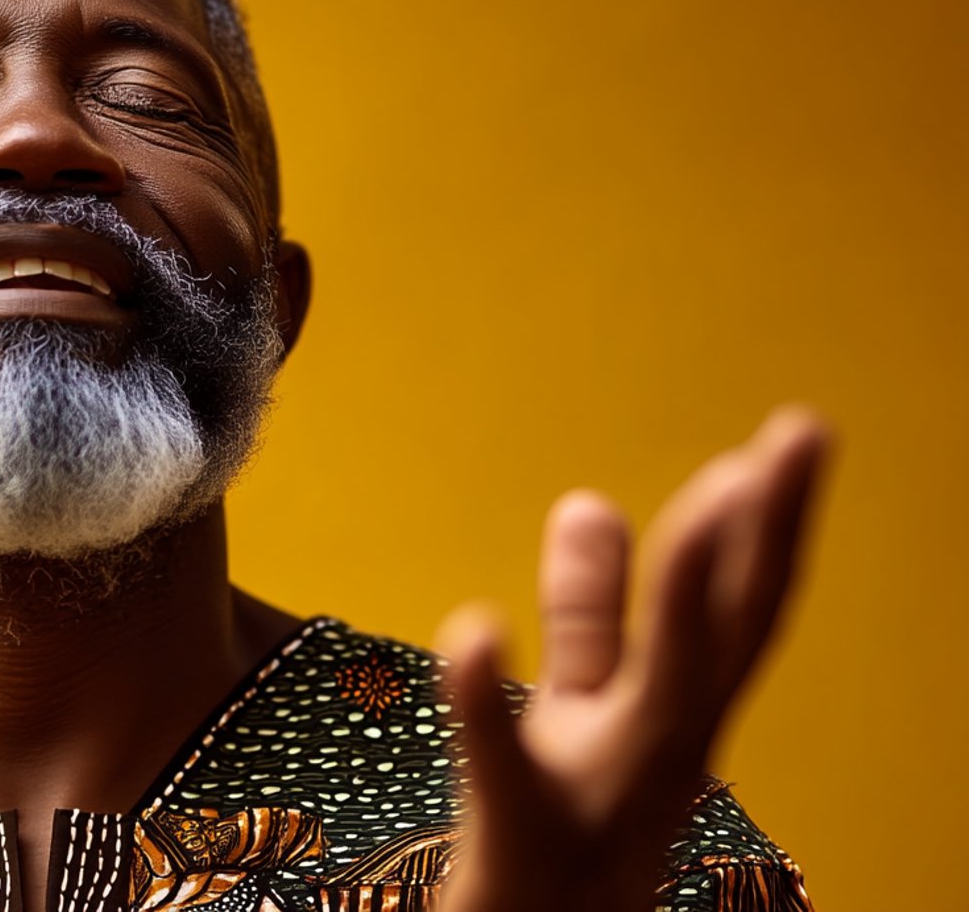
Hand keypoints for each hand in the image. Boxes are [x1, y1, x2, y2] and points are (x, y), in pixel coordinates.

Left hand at [435, 406, 828, 911]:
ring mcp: (604, 798)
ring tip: (699, 504)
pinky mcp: (523, 839)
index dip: (769, 522)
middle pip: (728, 637)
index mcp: (677, 712)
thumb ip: (590, 611)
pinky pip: (505, 766)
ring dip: (677, 605)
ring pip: (660, 698)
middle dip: (765, 537)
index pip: (734, 606)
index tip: (791, 434)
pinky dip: (488, 700)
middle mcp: (665, 752)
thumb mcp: (586, 706)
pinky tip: (474, 629)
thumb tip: (592, 499)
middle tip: (799, 437)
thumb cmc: (563, 828)